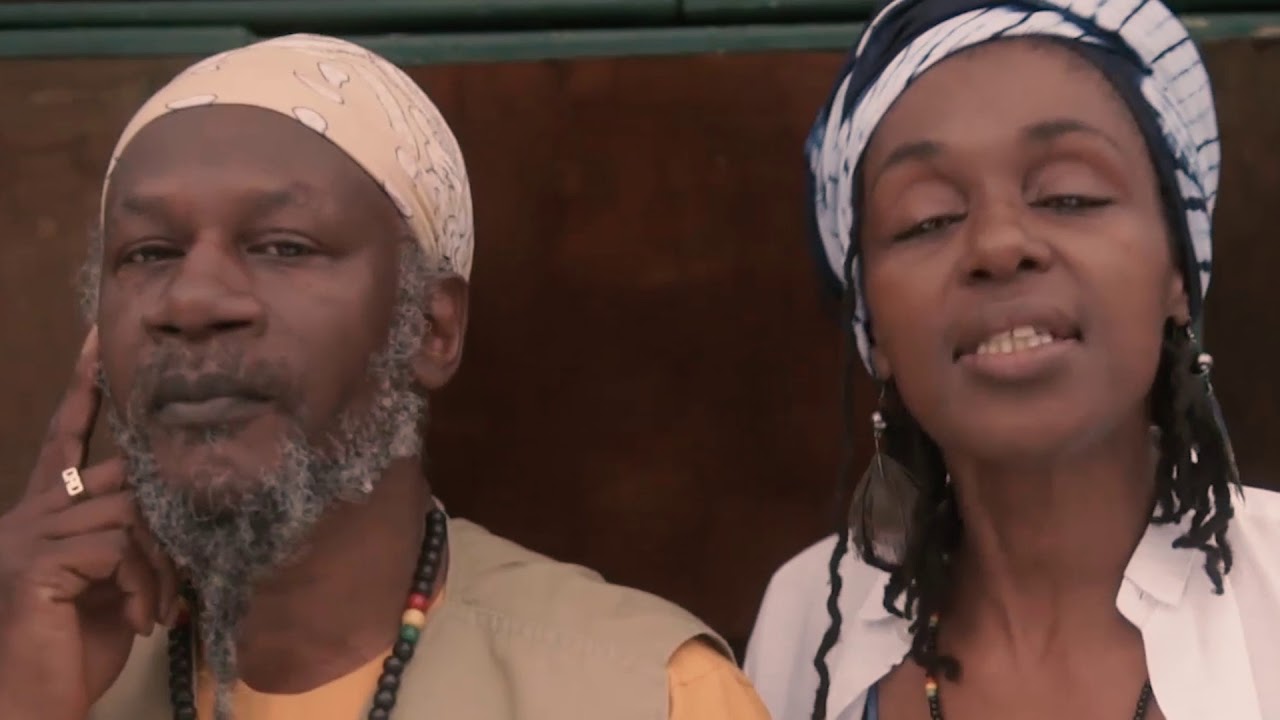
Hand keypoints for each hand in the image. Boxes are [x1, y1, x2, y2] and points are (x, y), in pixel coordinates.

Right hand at [0, 328, 179, 719]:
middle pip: (118, 476)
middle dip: (163, 511)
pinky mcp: (38, 563)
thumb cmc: (73, 653)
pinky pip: (118, 545)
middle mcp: (30, 515)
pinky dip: (142, 580)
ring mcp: (30, 537)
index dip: (85, 390)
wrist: (32, 709)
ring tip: (156, 610)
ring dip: (158, 565)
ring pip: (128, 513)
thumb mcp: (114, 587)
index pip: (64, 439)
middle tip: (179, 569)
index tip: (100, 341)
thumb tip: (175, 514)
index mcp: (44, 517)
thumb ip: (132, 542)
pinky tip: (141, 617)